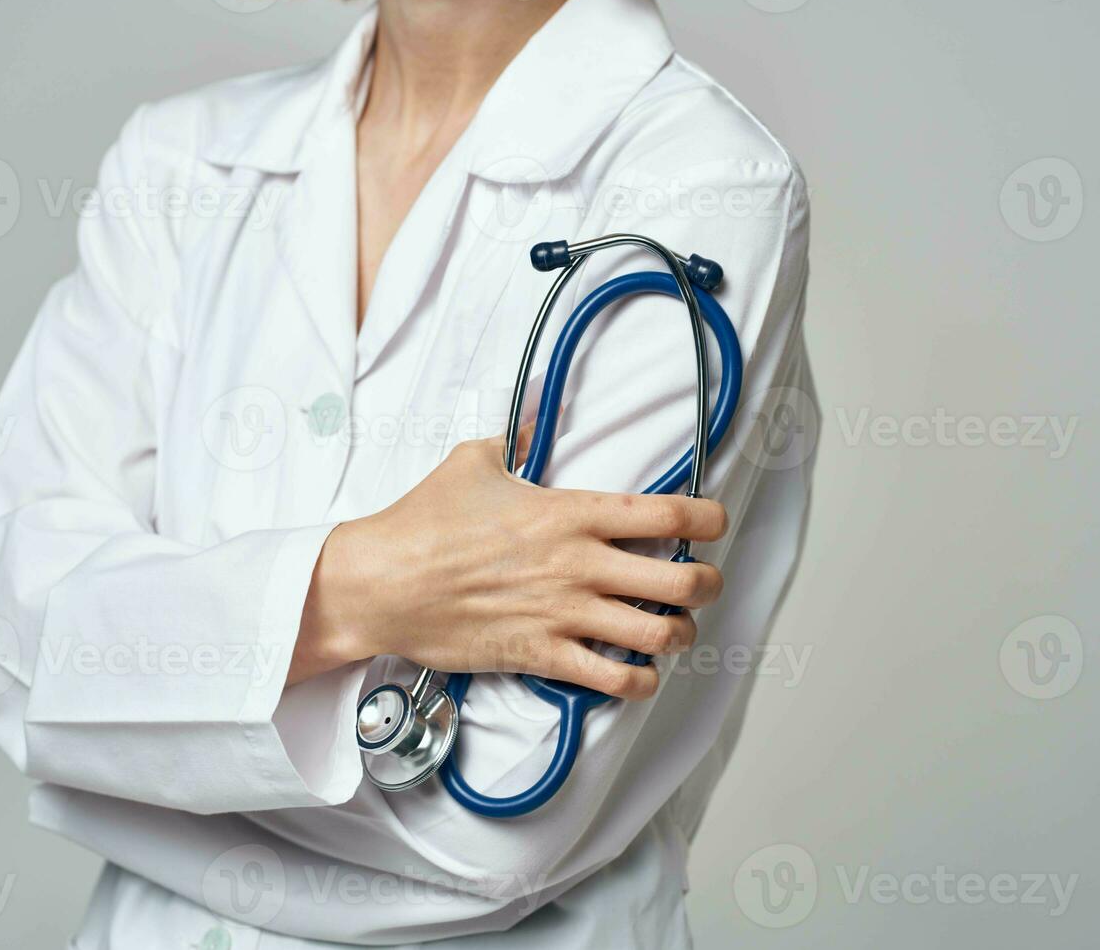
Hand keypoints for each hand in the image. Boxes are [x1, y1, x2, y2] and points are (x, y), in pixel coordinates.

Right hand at [290, 428, 726, 698]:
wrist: (383, 583)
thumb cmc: (425, 521)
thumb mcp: (475, 460)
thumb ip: (518, 438)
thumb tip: (533, 419)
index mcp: (573, 512)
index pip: (670, 513)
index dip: (710, 518)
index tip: (716, 523)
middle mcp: (581, 564)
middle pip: (684, 581)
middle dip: (708, 585)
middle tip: (702, 584)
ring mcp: (566, 614)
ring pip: (661, 636)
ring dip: (680, 635)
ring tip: (672, 629)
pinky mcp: (544, 656)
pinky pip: (615, 681)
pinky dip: (638, 681)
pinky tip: (635, 672)